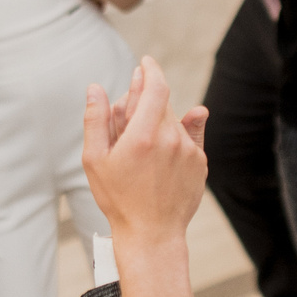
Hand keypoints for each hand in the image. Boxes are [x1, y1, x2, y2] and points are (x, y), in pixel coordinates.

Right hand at [83, 56, 209, 242]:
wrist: (152, 233)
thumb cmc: (118, 198)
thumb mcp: (95, 159)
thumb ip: (95, 119)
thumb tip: (95, 88)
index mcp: (143, 135)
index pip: (156, 86)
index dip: (151, 70)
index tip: (145, 63)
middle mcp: (171, 139)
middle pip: (162, 103)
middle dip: (146, 103)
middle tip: (128, 121)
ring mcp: (189, 151)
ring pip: (174, 120)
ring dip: (159, 123)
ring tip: (141, 151)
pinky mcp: (200, 162)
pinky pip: (187, 138)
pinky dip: (174, 139)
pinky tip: (159, 160)